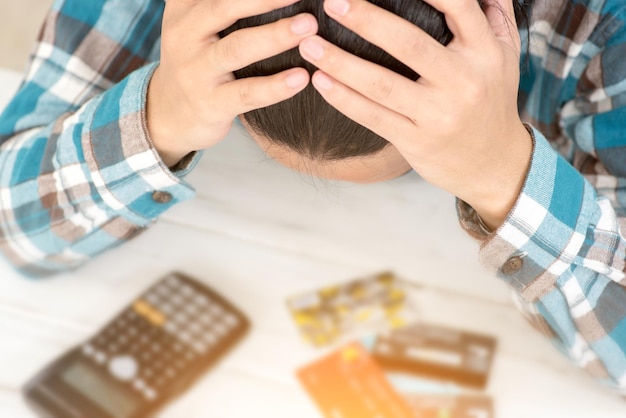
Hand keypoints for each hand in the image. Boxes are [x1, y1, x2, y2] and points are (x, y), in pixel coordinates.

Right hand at [147, 0, 316, 166]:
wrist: (168, 113)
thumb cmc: (197, 60)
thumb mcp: (195, 21)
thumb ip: (221, 2)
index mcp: (185, 8)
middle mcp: (185, 34)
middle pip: (226, 7)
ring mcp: (196, 70)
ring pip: (237, 48)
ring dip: (276, 36)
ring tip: (309, 27)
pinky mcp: (211, 103)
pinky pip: (246, 93)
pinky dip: (275, 86)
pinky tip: (301, 78)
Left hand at [300, 0, 531, 229]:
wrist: (494, 164)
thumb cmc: (491, 102)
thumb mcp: (504, 56)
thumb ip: (492, 17)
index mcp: (483, 52)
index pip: (456, 6)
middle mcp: (463, 81)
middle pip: (408, 43)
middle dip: (365, 19)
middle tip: (332, 2)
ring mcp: (438, 114)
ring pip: (381, 84)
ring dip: (339, 62)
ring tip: (308, 44)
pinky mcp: (416, 141)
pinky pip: (372, 116)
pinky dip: (342, 98)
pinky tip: (320, 81)